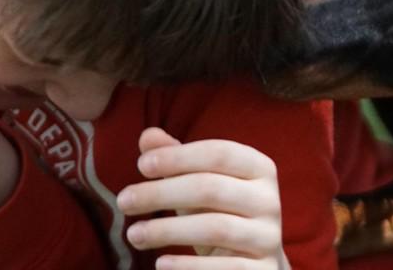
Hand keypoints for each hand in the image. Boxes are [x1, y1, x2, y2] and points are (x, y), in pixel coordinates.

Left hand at [118, 127, 289, 269]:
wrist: (256, 263)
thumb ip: (177, 159)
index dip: (179, 156)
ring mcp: (268, 236)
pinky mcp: (262, 269)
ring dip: (167, 230)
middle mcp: (269, 199)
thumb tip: (147, 136)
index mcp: (259, 168)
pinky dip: (188, 266)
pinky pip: (223, 267)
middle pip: (211, 189)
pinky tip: (160, 264)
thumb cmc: (220, 213)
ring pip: (215, 228)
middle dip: (162, 193)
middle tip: (123, 201)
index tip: (141, 165)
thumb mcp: (200, 184)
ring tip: (133, 234)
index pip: (219, 153)